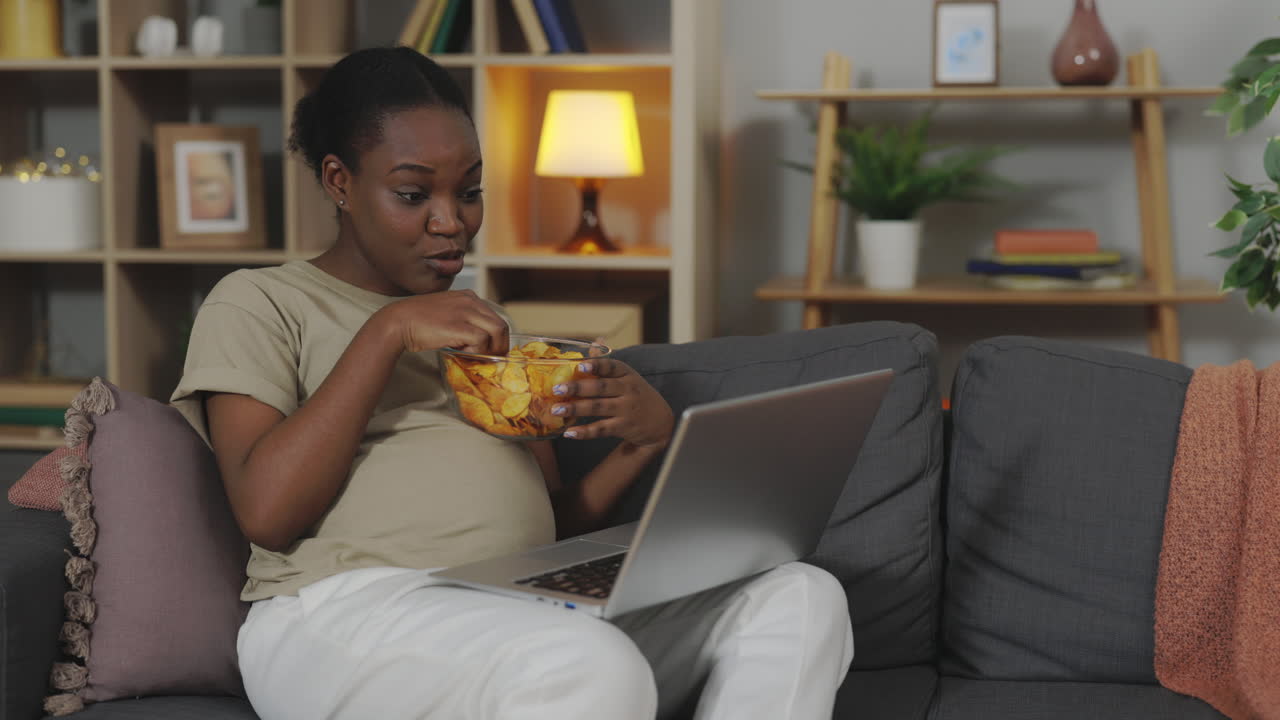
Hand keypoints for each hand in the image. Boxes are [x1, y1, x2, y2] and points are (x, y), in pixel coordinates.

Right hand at [376, 290, 509, 355]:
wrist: (398, 321)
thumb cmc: (418, 321)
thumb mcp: (447, 313)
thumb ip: (463, 320)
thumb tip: (477, 341)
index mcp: (468, 296)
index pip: (495, 317)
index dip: (497, 336)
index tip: (492, 349)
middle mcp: (470, 301)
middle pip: (501, 325)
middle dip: (500, 345)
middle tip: (492, 359)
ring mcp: (466, 312)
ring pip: (497, 331)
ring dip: (491, 349)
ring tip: (478, 358)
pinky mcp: (460, 326)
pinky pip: (482, 341)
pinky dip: (477, 351)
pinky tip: (464, 353)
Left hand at [550, 358, 672, 448]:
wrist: (662, 423)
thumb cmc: (638, 395)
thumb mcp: (628, 377)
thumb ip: (608, 364)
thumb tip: (595, 342)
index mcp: (627, 374)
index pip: (612, 366)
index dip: (596, 365)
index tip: (580, 365)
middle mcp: (628, 390)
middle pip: (600, 387)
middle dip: (577, 388)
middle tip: (556, 389)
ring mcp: (626, 409)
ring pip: (597, 407)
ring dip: (575, 409)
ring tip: (556, 410)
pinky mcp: (624, 427)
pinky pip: (601, 429)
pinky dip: (584, 431)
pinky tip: (569, 432)